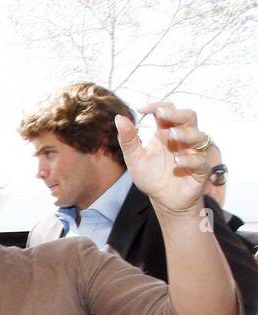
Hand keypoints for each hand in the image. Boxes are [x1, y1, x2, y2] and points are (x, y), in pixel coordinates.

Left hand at [117, 102, 212, 216]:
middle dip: (177, 113)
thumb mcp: (135, 159)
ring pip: (199, 135)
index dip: (158, 106)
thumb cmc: (151, 177)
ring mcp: (194, 152)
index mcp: (166, 133)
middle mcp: (182, 139)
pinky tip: (178, 163)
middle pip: (188, 116)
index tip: (142, 109)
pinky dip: (190, 160)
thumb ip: (128, 140)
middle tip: (162, 114)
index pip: (167, 111)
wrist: (164, 201)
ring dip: (185, 134)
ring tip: (171, 136)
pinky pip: (201, 160)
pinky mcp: (201, 169)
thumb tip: (119, 118)